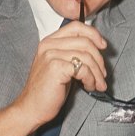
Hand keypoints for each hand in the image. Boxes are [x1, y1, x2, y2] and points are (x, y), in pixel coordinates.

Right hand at [0, 21, 107, 135]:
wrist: (31, 108)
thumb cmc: (48, 89)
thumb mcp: (61, 64)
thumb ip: (74, 52)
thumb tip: (98, 48)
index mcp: (50, 41)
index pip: (76, 27)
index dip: (94, 34)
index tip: (103, 46)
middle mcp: (49, 45)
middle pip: (85, 42)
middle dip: (99, 60)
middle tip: (103, 74)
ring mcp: (51, 55)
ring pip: (87, 57)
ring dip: (97, 73)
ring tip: (97, 84)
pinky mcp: (55, 68)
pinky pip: (83, 69)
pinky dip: (91, 79)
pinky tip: (88, 86)